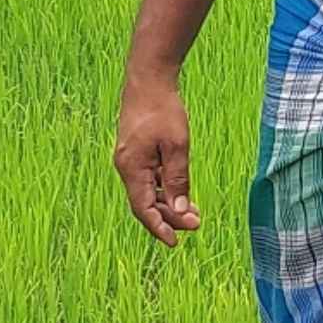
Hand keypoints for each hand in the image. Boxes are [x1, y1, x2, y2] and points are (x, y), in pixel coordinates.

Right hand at [114, 73, 201, 248]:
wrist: (148, 79)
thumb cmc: (162, 110)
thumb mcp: (177, 146)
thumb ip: (177, 179)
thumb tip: (179, 210)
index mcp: (132, 168)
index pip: (143, 209)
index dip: (159, 228)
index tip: (175, 243)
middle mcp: (126, 167)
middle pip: (145, 203)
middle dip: (169, 217)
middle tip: (196, 223)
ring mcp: (129, 159)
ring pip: (147, 191)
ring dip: (168, 204)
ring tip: (193, 212)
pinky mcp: (136, 151)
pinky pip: (148, 179)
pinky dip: (163, 189)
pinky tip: (180, 192)